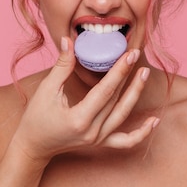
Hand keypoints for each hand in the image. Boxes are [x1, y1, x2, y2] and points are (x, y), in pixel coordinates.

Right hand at [10, 36, 157, 162]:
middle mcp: (92, 131)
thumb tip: (69, 40)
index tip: (129, 54)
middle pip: (116, 100)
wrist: (33, 146)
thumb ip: (62, 66)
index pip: (105, 90)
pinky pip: (125, 141)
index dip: (119, 71)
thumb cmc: (36, 118)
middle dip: (128, 76)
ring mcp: (98, 139)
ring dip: (135, 94)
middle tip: (136, 54)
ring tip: (144, 74)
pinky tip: (154, 121)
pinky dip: (141, 133)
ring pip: (123, 115)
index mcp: (79, 119)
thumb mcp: (46, 90)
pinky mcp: (100, 143)